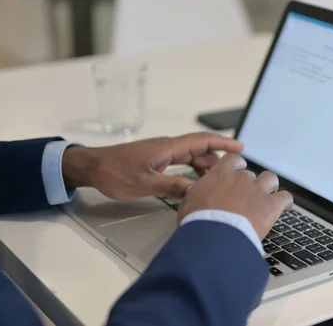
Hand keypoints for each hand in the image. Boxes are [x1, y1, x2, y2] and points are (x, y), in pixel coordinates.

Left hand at [62, 133, 242, 199]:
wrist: (91, 167)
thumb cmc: (114, 173)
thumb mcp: (145, 184)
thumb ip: (172, 187)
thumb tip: (197, 192)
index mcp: (167, 148)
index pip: (202, 141)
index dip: (223, 143)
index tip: (241, 148)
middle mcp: (168, 148)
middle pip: (200, 151)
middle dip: (218, 161)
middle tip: (233, 176)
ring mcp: (162, 154)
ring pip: (192, 158)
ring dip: (205, 169)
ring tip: (218, 184)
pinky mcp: (156, 162)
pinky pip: (182, 164)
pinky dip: (193, 172)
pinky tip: (197, 184)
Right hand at [178, 153, 292, 238]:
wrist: (214, 237)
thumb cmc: (198, 222)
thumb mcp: (188, 202)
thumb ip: (197, 193)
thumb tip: (196, 192)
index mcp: (221, 174)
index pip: (234, 160)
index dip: (237, 167)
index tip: (236, 174)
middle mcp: (241, 178)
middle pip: (251, 174)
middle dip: (250, 185)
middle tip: (246, 198)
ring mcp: (258, 190)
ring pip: (270, 179)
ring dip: (269, 188)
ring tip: (266, 199)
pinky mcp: (271, 205)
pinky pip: (285, 198)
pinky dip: (286, 202)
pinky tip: (284, 208)